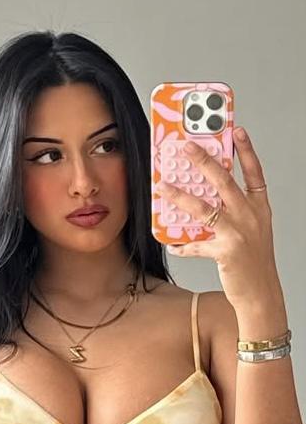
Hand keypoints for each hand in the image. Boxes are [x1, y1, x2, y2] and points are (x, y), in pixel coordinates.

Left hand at [157, 127, 278, 306]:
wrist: (261, 293)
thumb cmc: (253, 261)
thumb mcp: (252, 231)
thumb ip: (234, 213)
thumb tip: (205, 200)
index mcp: (259, 207)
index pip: (254, 172)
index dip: (246, 150)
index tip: (236, 130)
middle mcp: (250, 216)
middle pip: (224, 181)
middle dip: (204, 161)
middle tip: (186, 147)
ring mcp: (239, 232)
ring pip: (205, 208)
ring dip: (180, 196)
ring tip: (163, 187)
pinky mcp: (226, 251)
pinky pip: (197, 245)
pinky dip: (183, 245)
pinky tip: (172, 242)